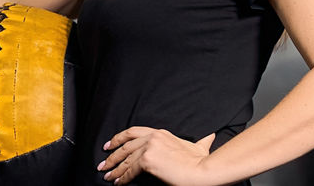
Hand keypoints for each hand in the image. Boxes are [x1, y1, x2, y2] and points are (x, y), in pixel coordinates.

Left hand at [98, 128, 216, 185]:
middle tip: (103, 162)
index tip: (110, 144)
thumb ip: (201, 141)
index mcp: (161, 133)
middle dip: (112, 154)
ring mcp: (150, 148)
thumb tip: (210, 136)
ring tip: (107, 175)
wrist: (201, 170)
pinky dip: (122, 177)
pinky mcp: (148, 160)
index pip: (134, 132)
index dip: (120, 138)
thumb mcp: (200, 146)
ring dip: (114, 168)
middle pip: (125, 144)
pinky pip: (129, 170)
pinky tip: (117, 182)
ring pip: (125, 159)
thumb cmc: (200, 161)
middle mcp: (154, 137)